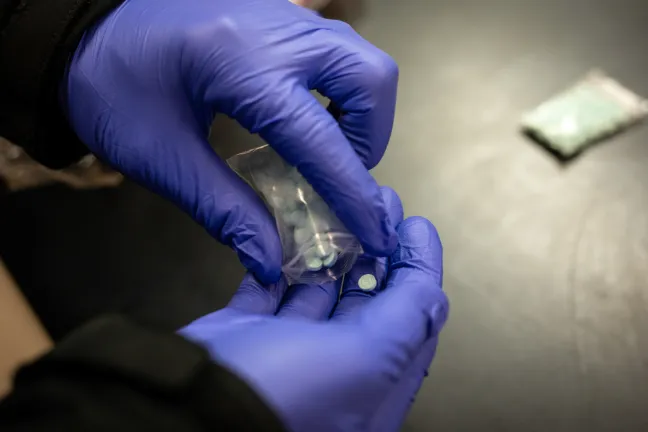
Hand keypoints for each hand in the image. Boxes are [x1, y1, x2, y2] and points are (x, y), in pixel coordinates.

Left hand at [64, 0, 398, 283]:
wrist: (84, 28)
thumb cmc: (109, 87)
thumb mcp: (160, 156)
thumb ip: (224, 210)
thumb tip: (272, 260)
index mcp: (241, 64)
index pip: (321, 139)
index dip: (354, 195)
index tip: (375, 234)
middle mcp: (277, 30)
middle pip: (370, 80)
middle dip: (370, 140)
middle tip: (339, 174)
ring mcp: (283, 13)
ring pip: (362, 60)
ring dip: (361, 114)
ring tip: (328, 150)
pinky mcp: (280, 14)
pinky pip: (338, 51)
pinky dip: (341, 92)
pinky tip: (309, 118)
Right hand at [179, 188, 448, 431]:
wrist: (185, 410)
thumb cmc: (282, 395)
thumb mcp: (363, 362)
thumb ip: (407, 320)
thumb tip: (430, 283)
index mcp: (373, 389)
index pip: (413, 322)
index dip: (419, 270)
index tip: (414, 225)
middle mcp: (334, 373)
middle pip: (370, 303)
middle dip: (377, 249)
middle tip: (377, 204)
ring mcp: (288, 352)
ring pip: (320, 291)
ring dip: (332, 249)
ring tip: (338, 205)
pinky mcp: (246, 335)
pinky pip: (271, 289)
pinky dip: (281, 260)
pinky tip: (289, 231)